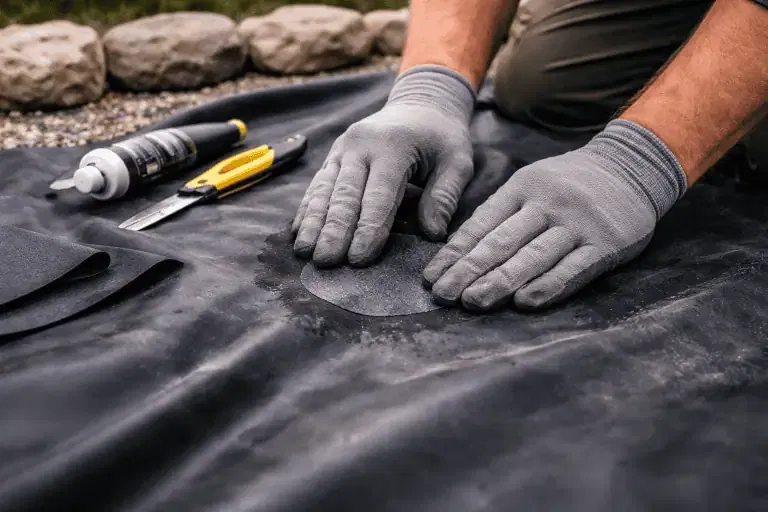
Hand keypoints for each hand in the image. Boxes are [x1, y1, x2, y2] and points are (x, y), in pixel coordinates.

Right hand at [291, 64, 475, 267]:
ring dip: (313, 223)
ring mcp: (342, 149)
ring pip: (323, 190)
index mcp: (393, 146)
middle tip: (325, 263)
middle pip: (344, 195)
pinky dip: (307, 209)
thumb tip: (432, 234)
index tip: (359, 259)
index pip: (378, 195)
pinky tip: (298, 232)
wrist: (421, 101)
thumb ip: (445, 197)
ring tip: (304, 252)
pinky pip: (317, 185)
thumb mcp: (457, 160)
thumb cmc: (441, 136)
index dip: (368, 229)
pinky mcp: (334, 155)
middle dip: (334, 231)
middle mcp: (360, 145)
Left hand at [422, 119, 687, 310]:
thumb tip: (458, 253)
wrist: (633, 165)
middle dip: (468, 271)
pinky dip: (549, 286)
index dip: (454, 254)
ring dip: (501, 281)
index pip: (481, 225)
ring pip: (533, 256)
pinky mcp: (607, 244)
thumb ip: (501, 214)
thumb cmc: (569, 183)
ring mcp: (577, 224)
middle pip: (501, 242)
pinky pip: (574, 269)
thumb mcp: (532, 183)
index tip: (431, 278)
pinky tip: (526, 303)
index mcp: (521, 188)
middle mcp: (546, 205)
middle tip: (443, 295)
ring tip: (473, 302)